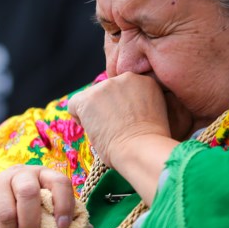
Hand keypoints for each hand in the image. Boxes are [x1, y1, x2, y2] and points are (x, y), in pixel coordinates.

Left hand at [67, 74, 181, 204]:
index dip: (121, 107)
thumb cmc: (150, 143)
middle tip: (116, 128)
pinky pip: (74, 105)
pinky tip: (92, 130)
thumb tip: (122, 109)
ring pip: (90, 98)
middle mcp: (126, 78)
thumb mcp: (155, 114)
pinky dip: (79, 118)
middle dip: (107, 108)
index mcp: (145, 81)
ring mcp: (106, 86)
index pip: (123, 89)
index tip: (126, 122)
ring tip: (106, 131)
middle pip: (106, 91)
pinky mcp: (89, 97)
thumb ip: (140, 103)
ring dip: (94, 113)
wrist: (141, 150)